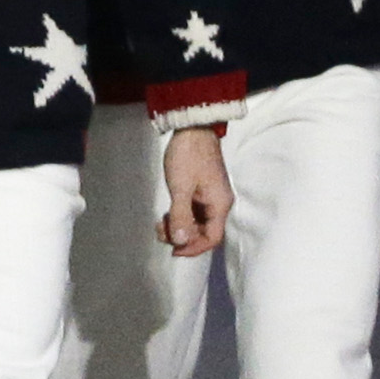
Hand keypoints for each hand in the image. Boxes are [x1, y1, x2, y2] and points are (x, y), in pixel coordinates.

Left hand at [158, 126, 231, 258]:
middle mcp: (219, 204)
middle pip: (203, 231)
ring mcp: (210, 196)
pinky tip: (165, 214)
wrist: (192, 128)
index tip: (174, 250)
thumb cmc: (188, 155)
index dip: (193, 248)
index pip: (211, 238)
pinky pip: (193, 211)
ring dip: (179, 226)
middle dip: (183, 236)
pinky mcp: (202, 189)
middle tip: (161, 232)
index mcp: (220, 205)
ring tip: (159, 223)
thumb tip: (181, 241)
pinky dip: (180, 215)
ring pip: (197, 222)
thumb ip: (181, 215)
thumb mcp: (180, 187)